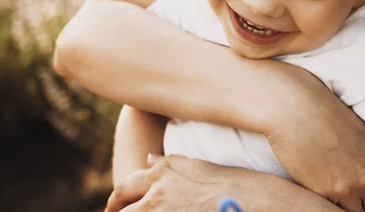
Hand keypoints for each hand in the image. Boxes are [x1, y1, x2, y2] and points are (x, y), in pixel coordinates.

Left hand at [106, 155, 243, 211]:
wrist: (250, 199)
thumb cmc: (229, 180)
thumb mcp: (196, 165)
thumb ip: (169, 163)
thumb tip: (149, 159)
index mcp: (162, 172)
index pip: (124, 187)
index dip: (115, 200)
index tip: (114, 207)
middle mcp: (157, 193)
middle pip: (123, 209)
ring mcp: (163, 211)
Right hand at [265, 78, 364, 211]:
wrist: (295, 107)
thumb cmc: (323, 111)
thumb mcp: (359, 131)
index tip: (360, 191)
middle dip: (362, 203)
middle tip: (345, 193)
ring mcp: (351, 187)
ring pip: (354, 211)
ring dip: (344, 205)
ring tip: (330, 190)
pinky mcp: (327, 192)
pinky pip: (331, 209)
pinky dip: (326, 204)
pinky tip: (318, 188)